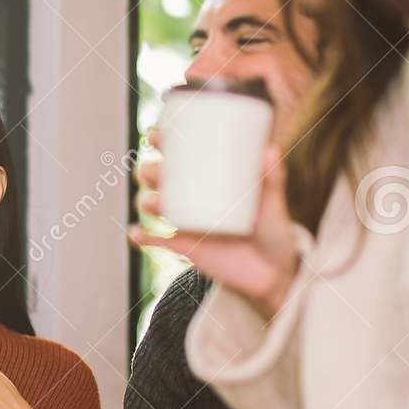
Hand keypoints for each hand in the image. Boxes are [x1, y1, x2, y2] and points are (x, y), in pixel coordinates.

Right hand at [129, 128, 299, 320]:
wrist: (272, 274)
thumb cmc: (273, 232)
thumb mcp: (273, 203)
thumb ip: (273, 178)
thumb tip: (269, 148)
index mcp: (209, 180)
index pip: (180, 156)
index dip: (163, 142)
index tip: (157, 134)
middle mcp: (192, 199)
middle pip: (160, 178)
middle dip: (148, 170)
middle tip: (155, 170)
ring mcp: (186, 223)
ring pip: (155, 206)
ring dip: (146, 200)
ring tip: (153, 202)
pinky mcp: (184, 247)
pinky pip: (156, 241)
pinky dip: (142, 237)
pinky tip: (135, 233)